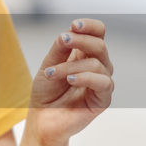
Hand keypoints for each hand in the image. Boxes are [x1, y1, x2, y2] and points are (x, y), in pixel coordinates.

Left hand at [26, 18, 113, 145]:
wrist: (42, 121)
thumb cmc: (46, 94)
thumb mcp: (48, 66)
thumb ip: (59, 49)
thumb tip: (69, 32)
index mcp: (85, 55)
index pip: (98, 33)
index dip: (90, 26)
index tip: (74, 25)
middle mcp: (97, 67)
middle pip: (100, 45)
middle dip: (81, 40)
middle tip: (63, 41)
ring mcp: (101, 83)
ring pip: (98, 64)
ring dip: (72, 66)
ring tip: (52, 74)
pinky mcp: (103, 100)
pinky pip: (103, 83)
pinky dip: (85, 78)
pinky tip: (70, 80)